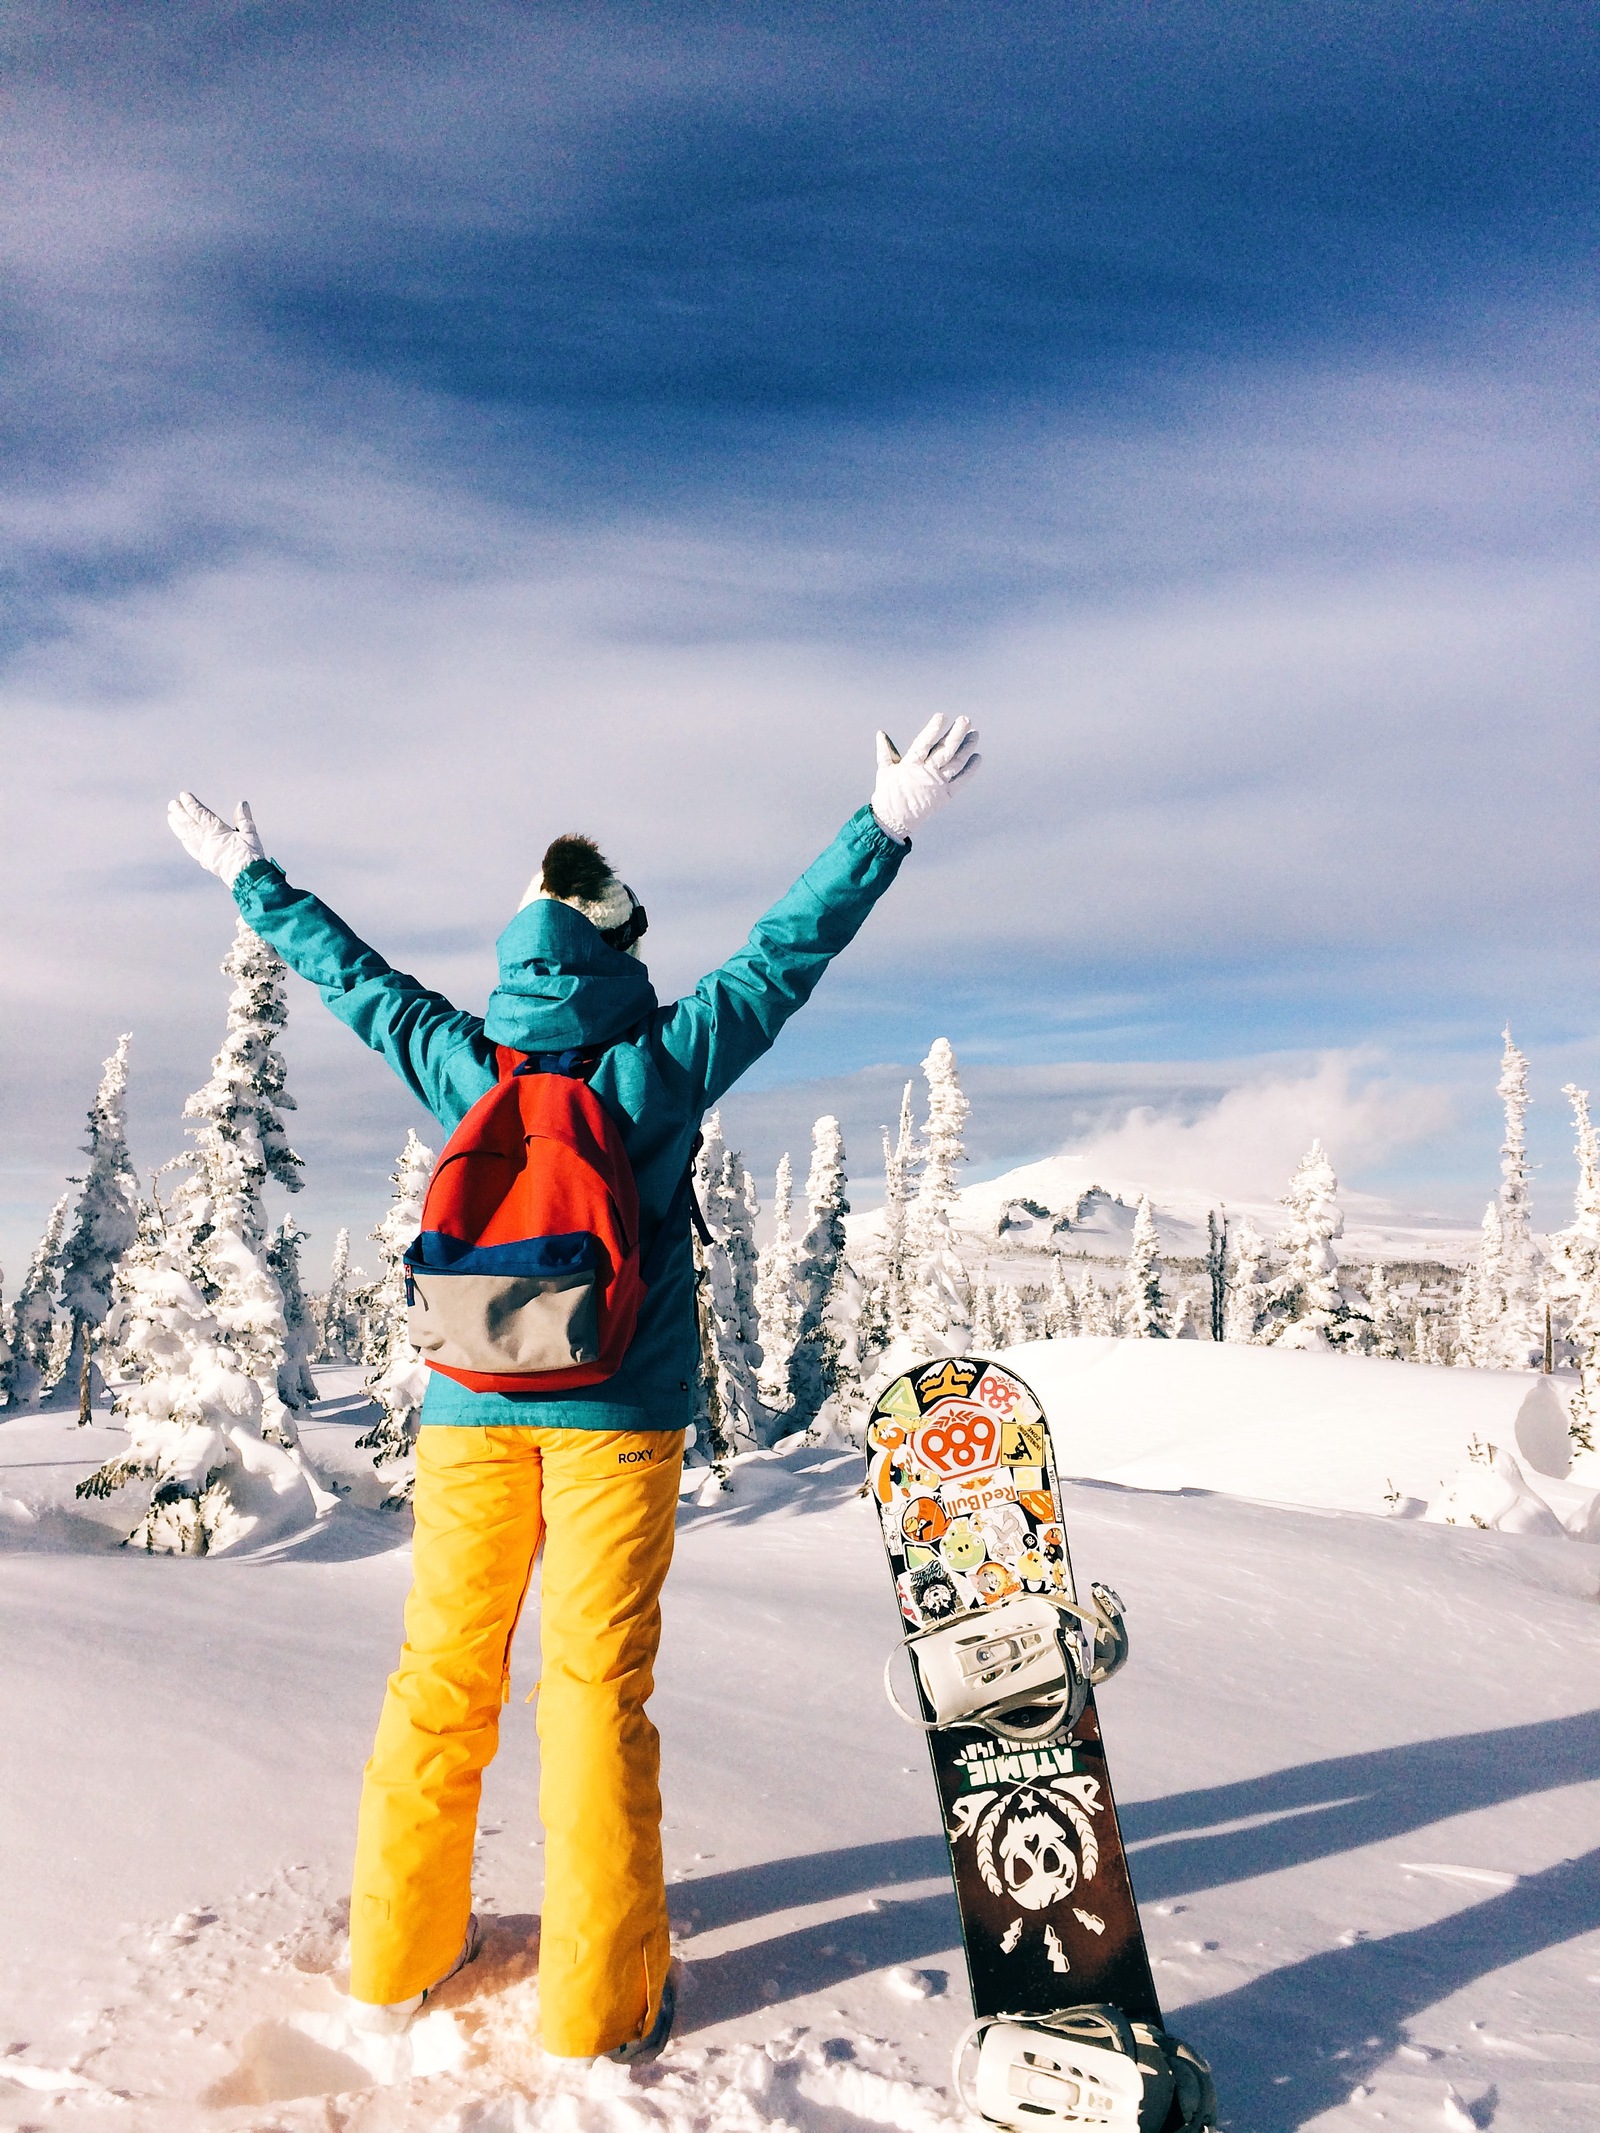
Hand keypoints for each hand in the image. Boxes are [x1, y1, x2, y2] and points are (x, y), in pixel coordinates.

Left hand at [167, 792, 265, 885]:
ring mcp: (204, 851)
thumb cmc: (250, 856)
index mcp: (218, 832)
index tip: (184, 796)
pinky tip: (181, 836)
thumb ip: (244, 818)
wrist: (247, 878)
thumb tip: (242, 803)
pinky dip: (184, 839)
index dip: (191, 805)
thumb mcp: (250, 834)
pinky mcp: (205, 860)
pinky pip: (190, 848)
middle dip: (180, 813)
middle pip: (190, 824)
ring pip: (187, 835)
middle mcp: (207, 840)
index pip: (200, 815)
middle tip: (172, 804)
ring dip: (178, 825)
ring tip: (171, 817)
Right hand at [870, 714, 981, 841]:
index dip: (933, 729)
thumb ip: (885, 751)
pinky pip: (961, 781)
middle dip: (957, 734)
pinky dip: (970, 770)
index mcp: (910, 765)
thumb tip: (880, 733)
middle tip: (966, 720)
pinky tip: (977, 758)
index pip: (924, 742)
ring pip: (956, 763)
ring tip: (975, 735)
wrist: (892, 822)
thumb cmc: (887, 794)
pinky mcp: (945, 796)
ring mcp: (937, 785)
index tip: (942, 716)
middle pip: (946, 750)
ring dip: (967, 748)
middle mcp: (926, 773)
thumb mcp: (885, 771)